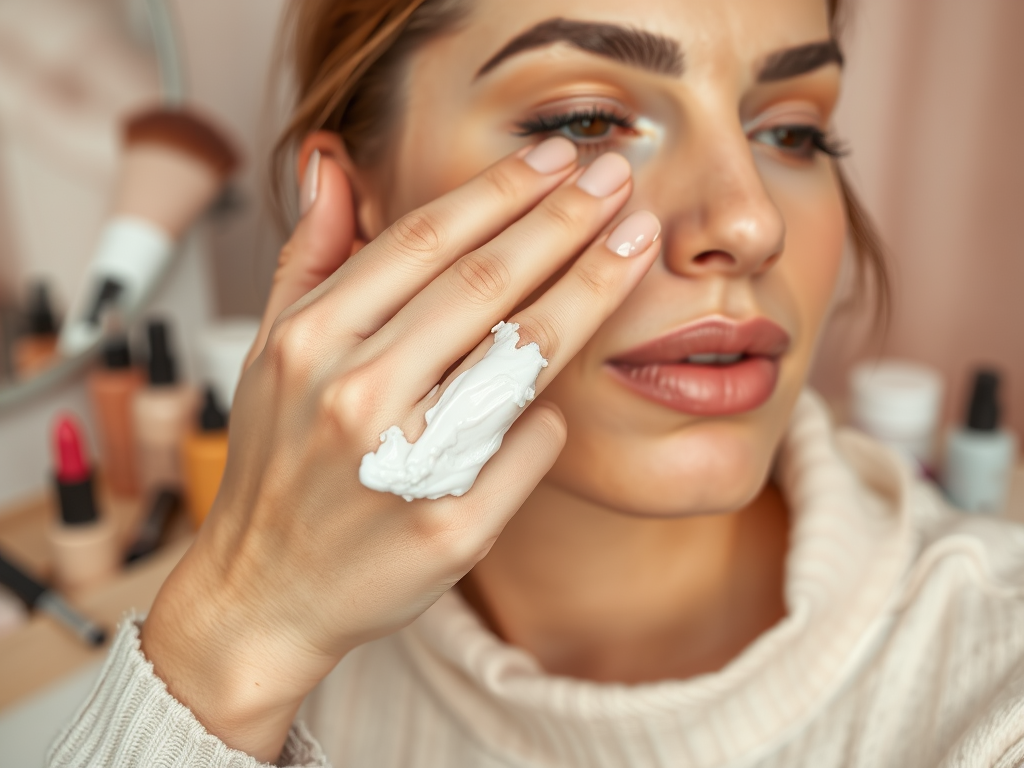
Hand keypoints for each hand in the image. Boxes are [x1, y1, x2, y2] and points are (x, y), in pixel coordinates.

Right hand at [141, 137, 659, 760]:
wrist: (262, 590)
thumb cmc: (277, 462)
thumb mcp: (272, 351)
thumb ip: (308, 256)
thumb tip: (333, 164)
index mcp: (311, 342)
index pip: (424, 240)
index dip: (501, 190)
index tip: (556, 158)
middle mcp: (356, 397)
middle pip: (483, 285)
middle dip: (563, 221)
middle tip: (619, 177)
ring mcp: (407, 466)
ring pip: (523, 356)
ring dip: (591, 288)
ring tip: (636, 242)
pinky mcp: (452, 529)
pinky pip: (532, 443)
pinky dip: (556, 406)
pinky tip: (580, 373)